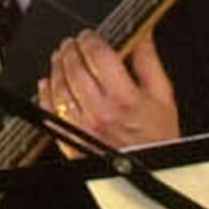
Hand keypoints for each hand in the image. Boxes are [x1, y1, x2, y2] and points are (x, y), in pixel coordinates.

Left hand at [43, 31, 179, 148]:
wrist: (151, 173)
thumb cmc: (159, 138)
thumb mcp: (163, 96)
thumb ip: (149, 62)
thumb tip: (141, 35)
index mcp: (124, 98)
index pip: (98, 56)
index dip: (90, 40)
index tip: (89, 35)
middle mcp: (100, 112)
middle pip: (75, 69)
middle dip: (71, 50)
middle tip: (71, 42)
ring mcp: (82, 127)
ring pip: (59, 89)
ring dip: (57, 68)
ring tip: (59, 57)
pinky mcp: (72, 140)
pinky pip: (51, 113)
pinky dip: (45, 95)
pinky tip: (47, 84)